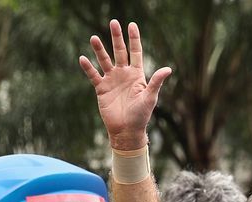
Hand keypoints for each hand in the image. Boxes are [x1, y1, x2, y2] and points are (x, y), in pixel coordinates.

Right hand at [79, 20, 171, 150]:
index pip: (136, 52)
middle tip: (113, 22)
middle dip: (117, 37)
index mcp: (137, 75)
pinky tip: (83, 58)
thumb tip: (168, 69)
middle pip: (120, 51)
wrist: (126, 130)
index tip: (131, 25)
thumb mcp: (150, 97)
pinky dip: (88, 67)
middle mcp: (124, 74)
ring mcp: (112, 80)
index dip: (134, 39)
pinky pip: (93, 75)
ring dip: (99, 50)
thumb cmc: (141, 115)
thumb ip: (156, 82)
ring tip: (93, 38)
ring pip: (104, 60)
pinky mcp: (101, 88)